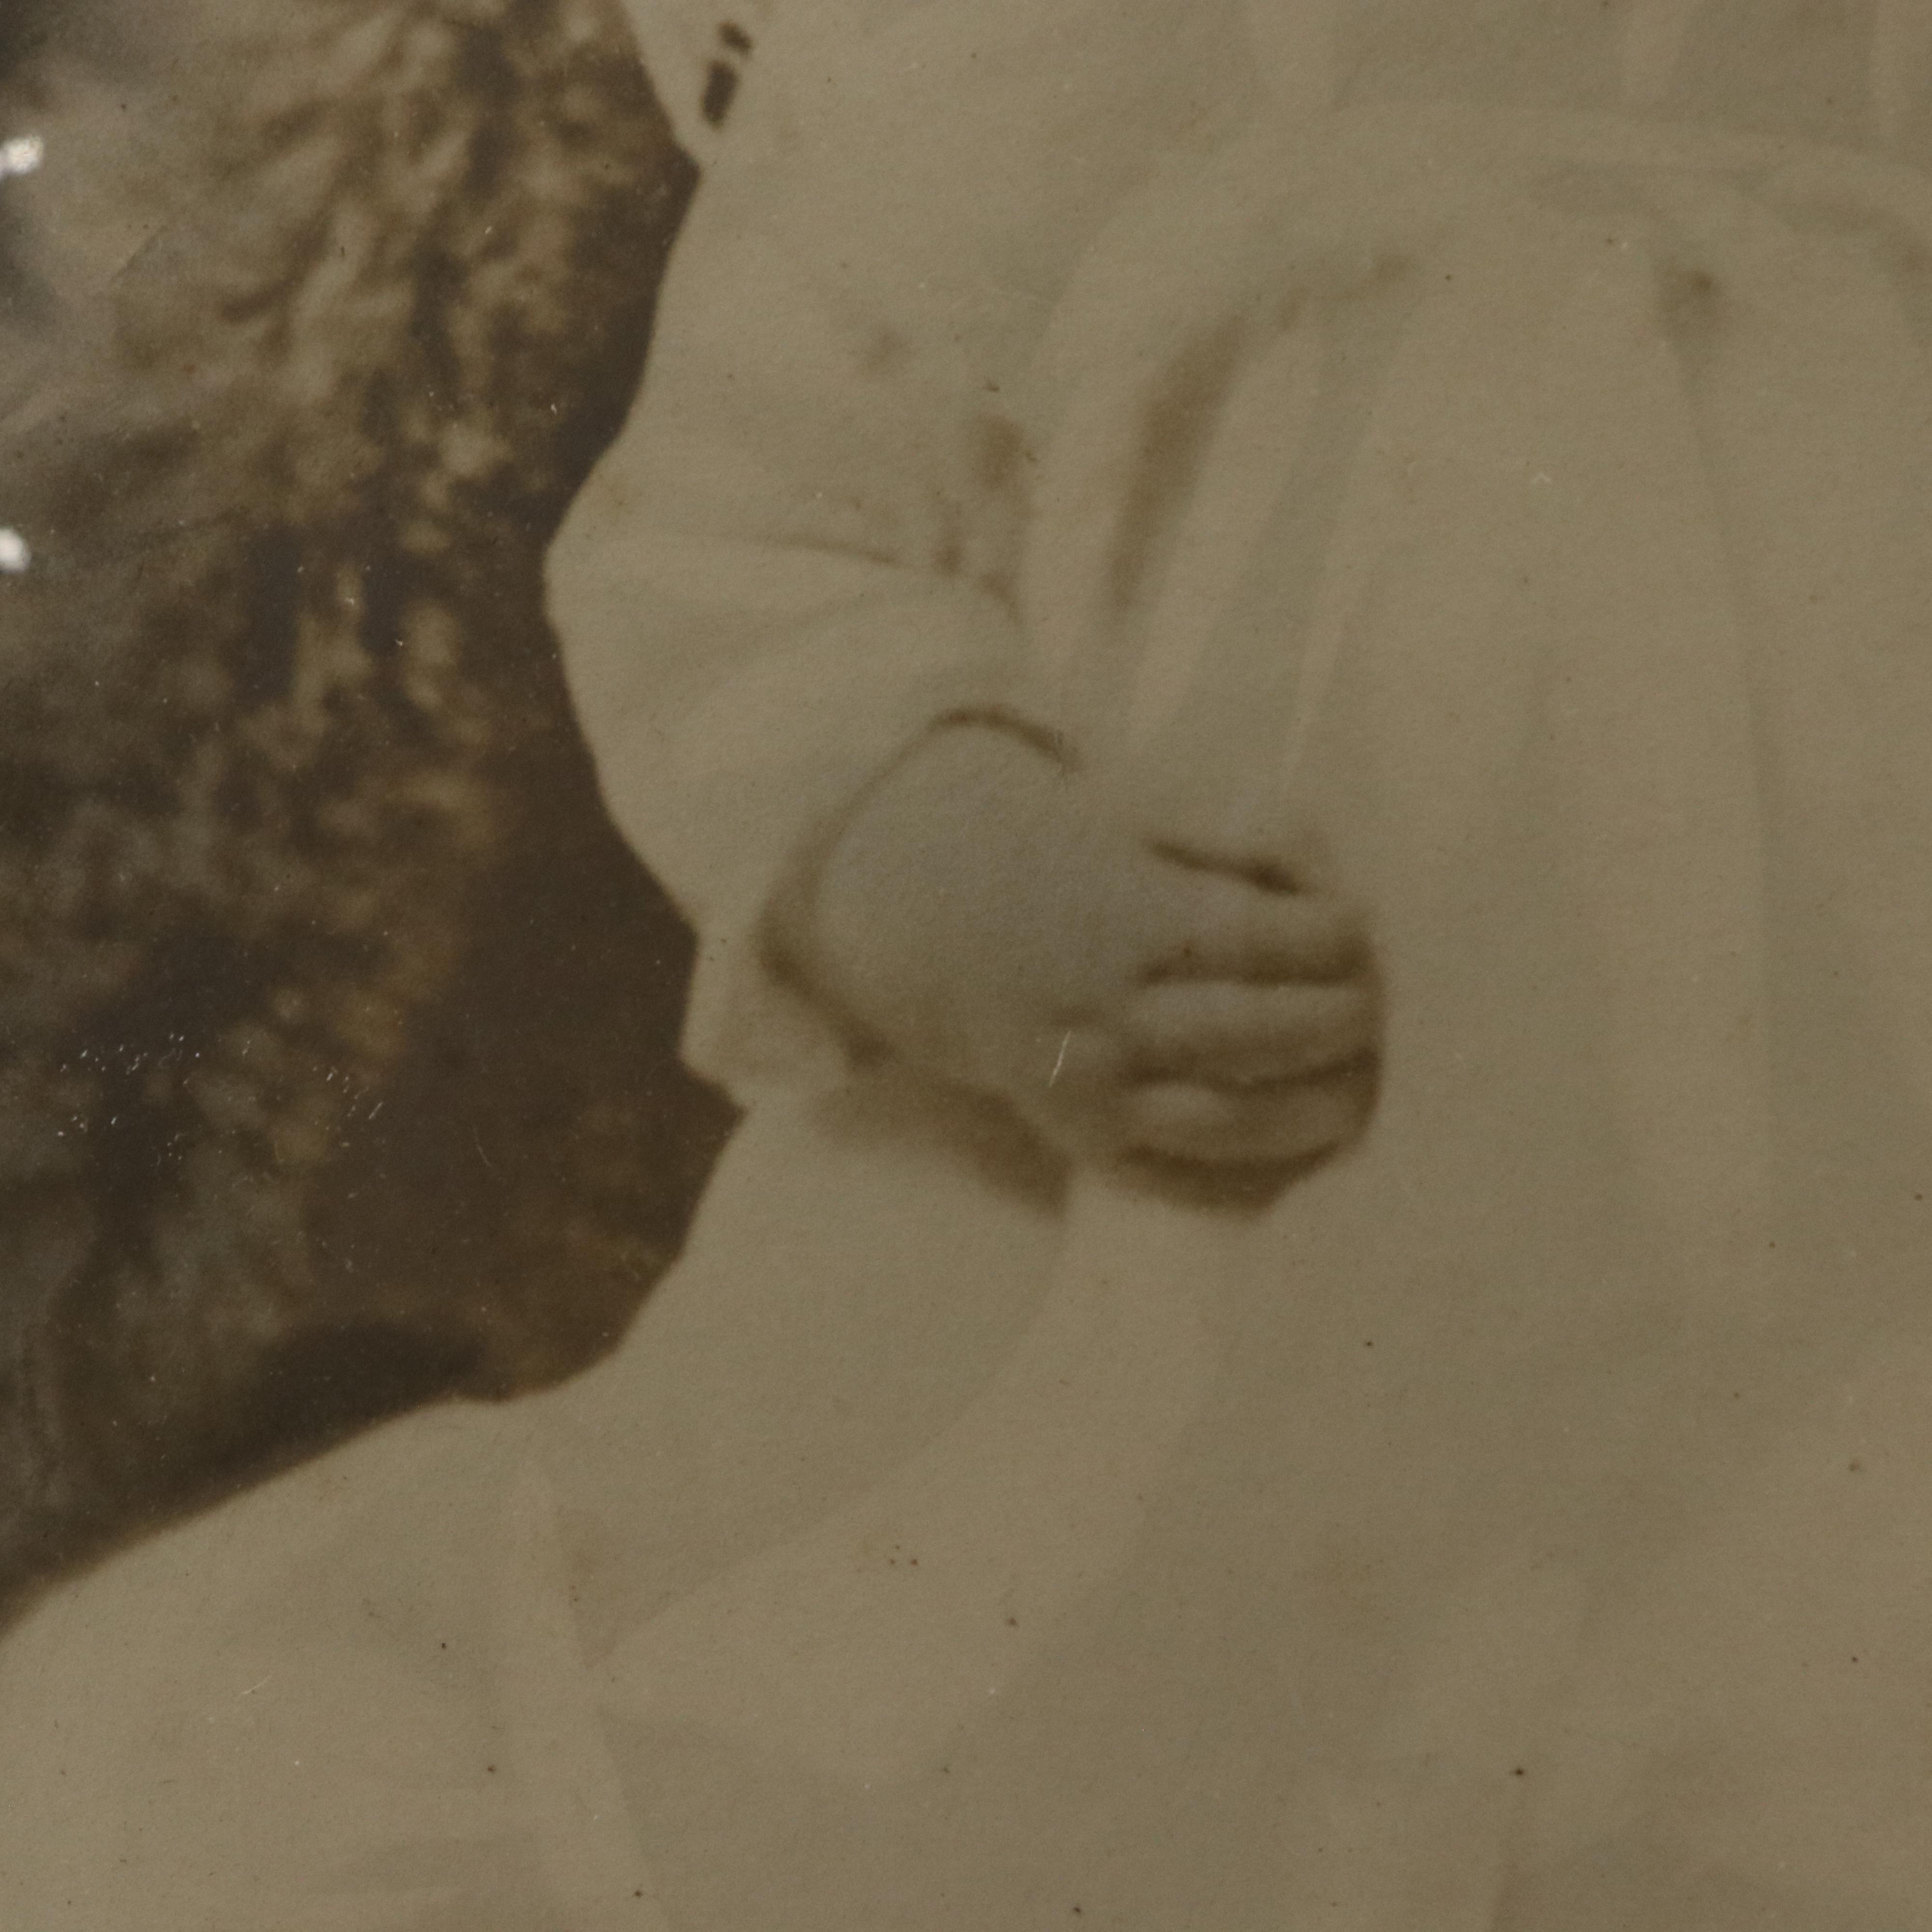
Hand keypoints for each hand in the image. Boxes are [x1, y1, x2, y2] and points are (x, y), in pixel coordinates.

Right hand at [789, 721, 1379, 1200]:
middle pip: (1251, 1029)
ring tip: (1363, 1088)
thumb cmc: (1084, 858)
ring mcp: (1093, 1086)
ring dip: (1313, 1110)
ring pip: (1227, 1118)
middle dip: (1335, 1021)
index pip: (1253, 936)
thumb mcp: (1150, 809)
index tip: (1361, 926)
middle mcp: (1104, 1008)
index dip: (1328, 935)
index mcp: (1121, 914)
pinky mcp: (1085, 1141)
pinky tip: (1306, 1152)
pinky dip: (1253, 1176)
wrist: (953, 924)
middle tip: (1377, 1007)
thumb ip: (1247, 833)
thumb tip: (1334, 888)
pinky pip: (1182, 1177)